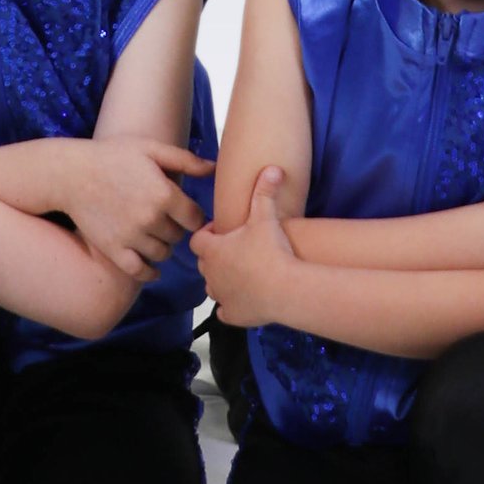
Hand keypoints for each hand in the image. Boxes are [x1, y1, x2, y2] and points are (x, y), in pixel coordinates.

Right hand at [58, 140, 209, 281]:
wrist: (71, 173)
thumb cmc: (112, 155)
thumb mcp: (151, 149)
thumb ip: (186, 160)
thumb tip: (215, 168)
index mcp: (164, 194)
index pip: (195, 218)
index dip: (192, 214)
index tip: (184, 210)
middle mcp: (151, 219)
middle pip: (179, 236)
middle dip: (175, 228)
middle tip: (165, 218)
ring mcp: (132, 237)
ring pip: (163, 254)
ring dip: (162, 246)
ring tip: (153, 234)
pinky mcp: (114, 250)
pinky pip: (140, 272)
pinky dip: (149, 272)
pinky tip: (151, 266)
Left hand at [192, 165, 297, 326]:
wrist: (286, 289)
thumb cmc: (271, 251)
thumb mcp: (266, 217)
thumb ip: (265, 191)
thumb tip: (272, 168)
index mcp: (212, 250)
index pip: (198, 239)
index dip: (209, 233)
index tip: (225, 230)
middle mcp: (210, 274)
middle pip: (204, 262)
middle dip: (216, 255)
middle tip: (237, 249)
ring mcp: (220, 297)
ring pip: (213, 287)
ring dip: (224, 279)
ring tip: (244, 272)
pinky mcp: (233, 316)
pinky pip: (225, 311)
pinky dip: (233, 305)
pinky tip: (247, 297)